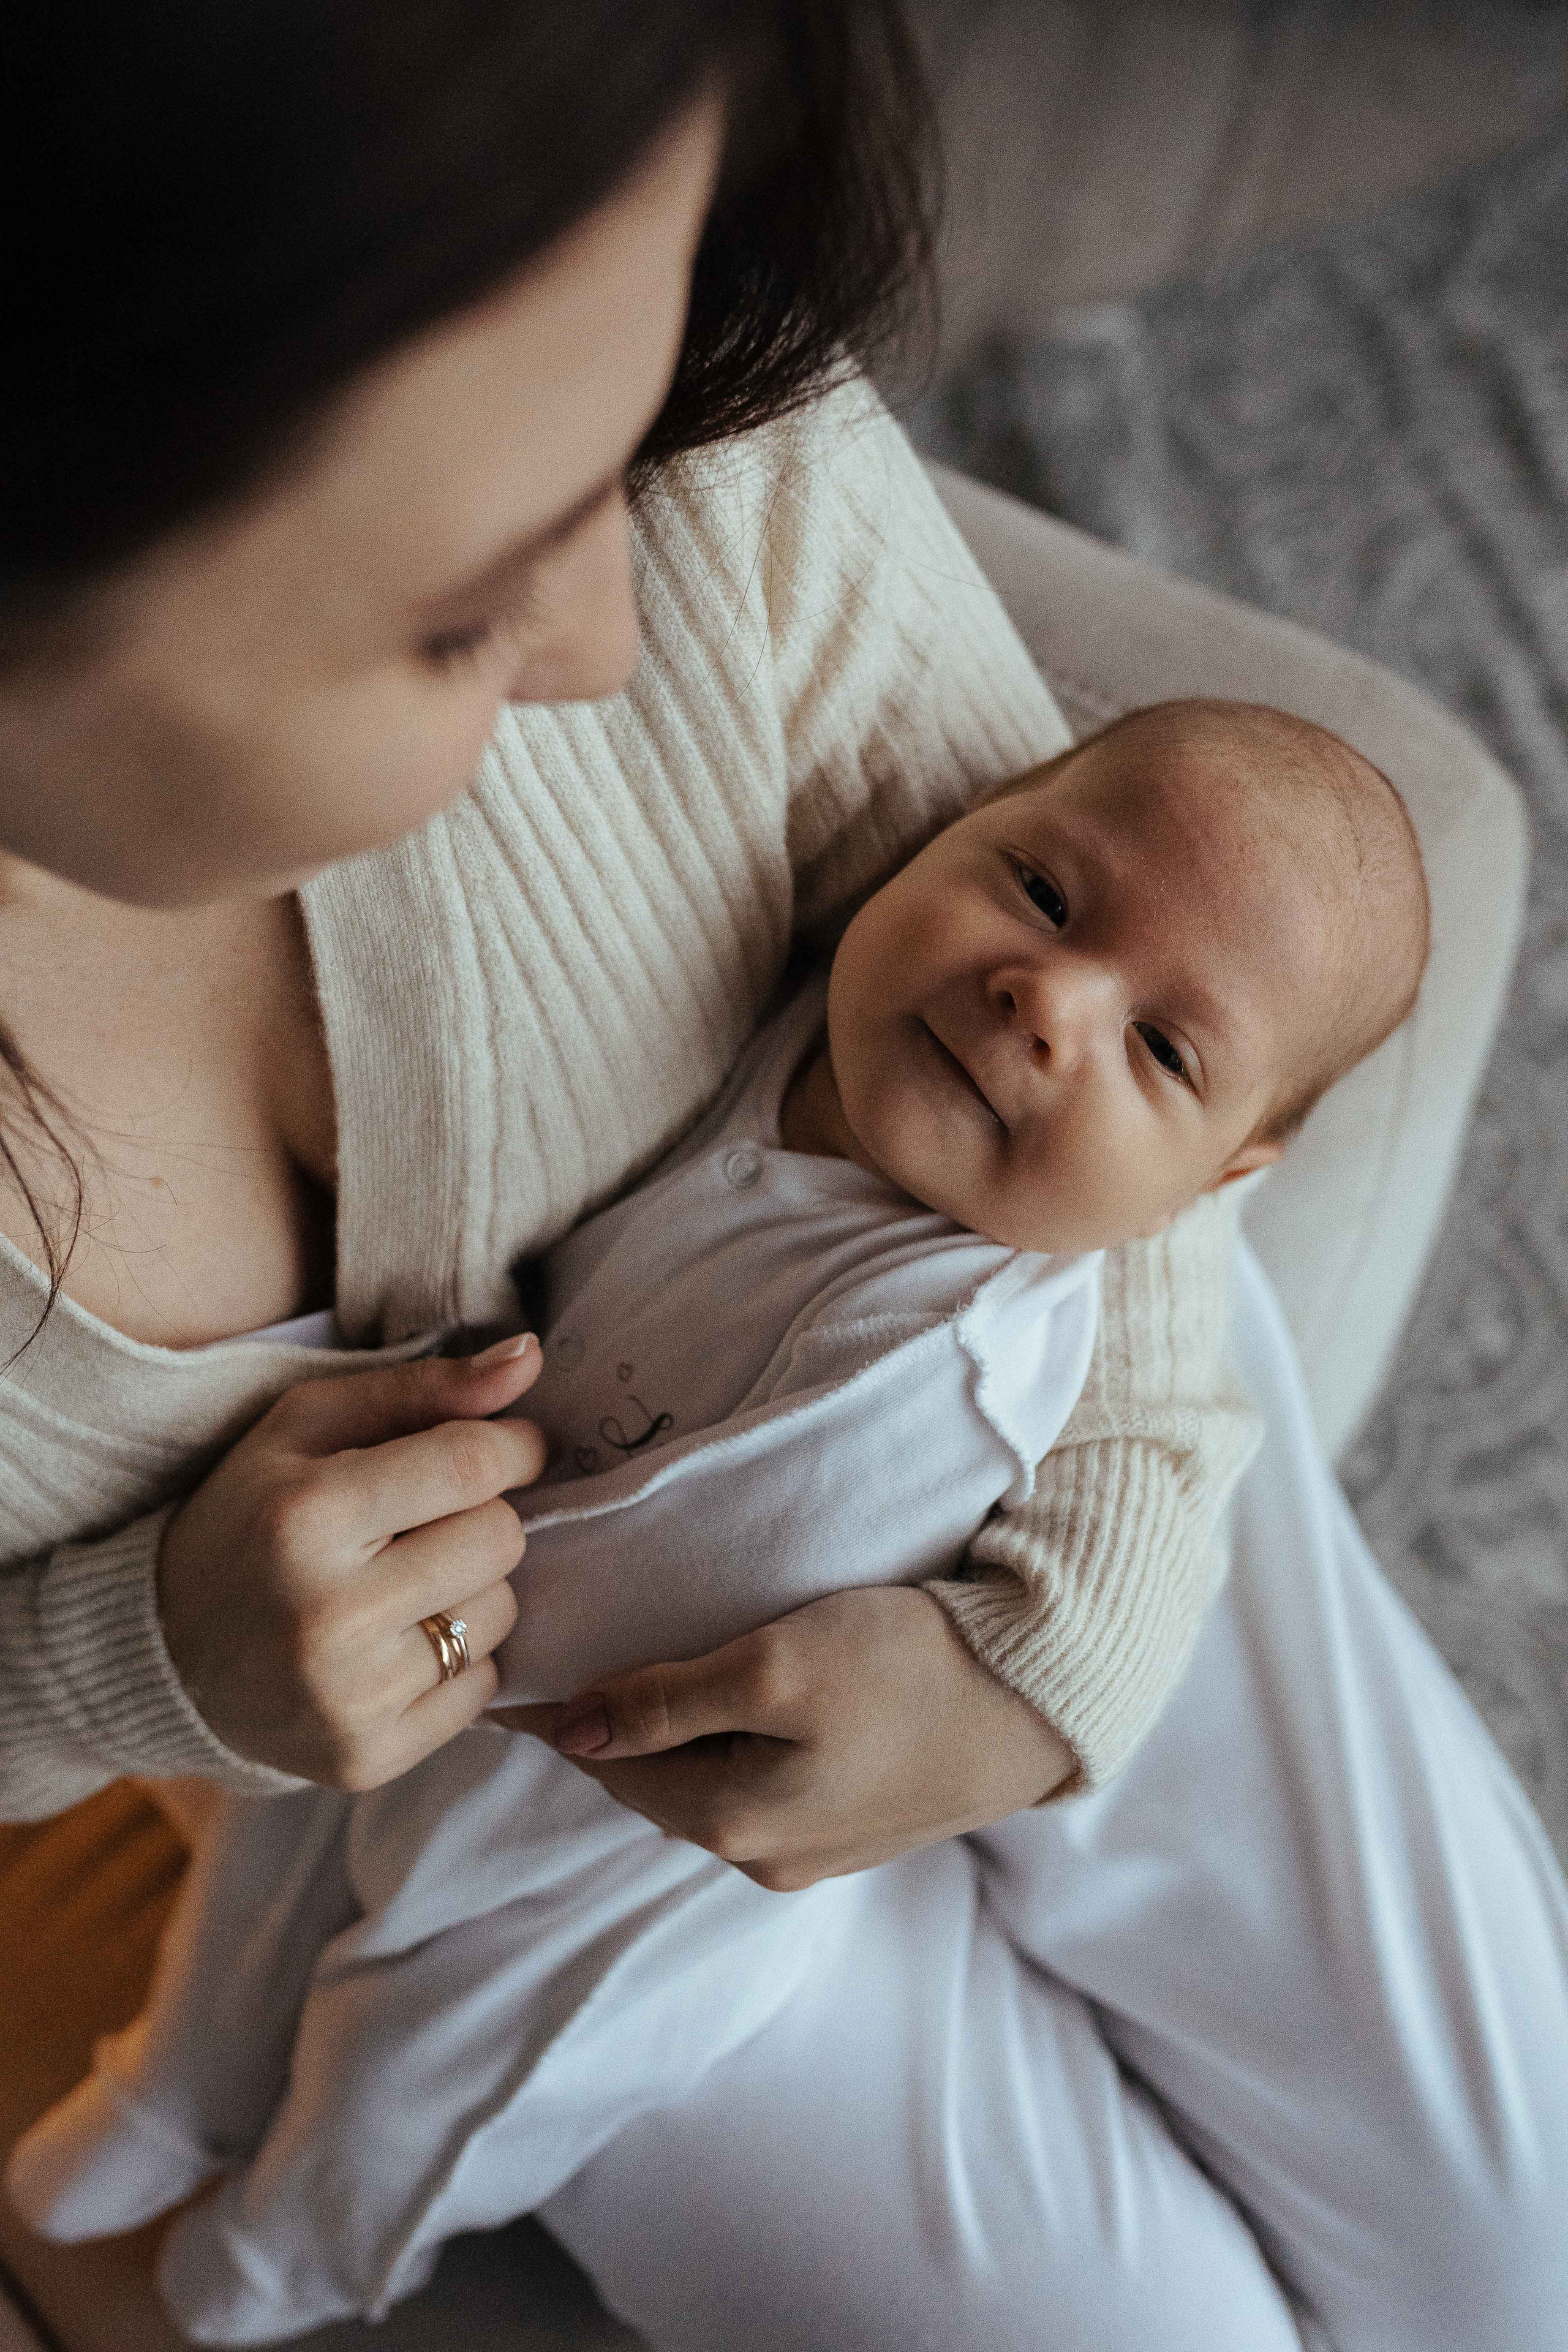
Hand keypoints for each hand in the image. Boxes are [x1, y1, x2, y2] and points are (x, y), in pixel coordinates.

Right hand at [158, 1336, 547, 1787]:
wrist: (164, 1651)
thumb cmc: (250, 1516)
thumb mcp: (308, 1427)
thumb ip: (424, 1387)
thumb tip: (530, 1357)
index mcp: (309, 1515)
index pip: (473, 1464)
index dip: (513, 1446)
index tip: (510, 1447)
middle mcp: (330, 1613)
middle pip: (500, 1539)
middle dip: (481, 1517)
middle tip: (430, 1521)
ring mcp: (351, 1698)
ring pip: (501, 1613)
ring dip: (472, 1588)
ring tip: (407, 1582)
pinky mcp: (368, 1758)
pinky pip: (483, 1688)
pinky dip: (459, 1658)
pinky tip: (399, 1641)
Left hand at [495, 1586, 1075, 1889]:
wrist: (1037, 1699)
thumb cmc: (905, 1668)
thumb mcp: (773, 1666)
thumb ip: (666, 1700)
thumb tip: (570, 1728)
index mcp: (729, 1821)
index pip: (609, 1763)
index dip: (561, 1713)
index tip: (514, 1674)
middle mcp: (763, 1855)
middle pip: (656, 1782)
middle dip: (614, 1729)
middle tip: (572, 1662)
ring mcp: (817, 1850)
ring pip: (708, 1786)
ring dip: (674, 1739)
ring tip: (645, 1675)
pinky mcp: (860, 1825)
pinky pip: (763, 1786)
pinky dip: (730, 1747)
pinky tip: (736, 1707)